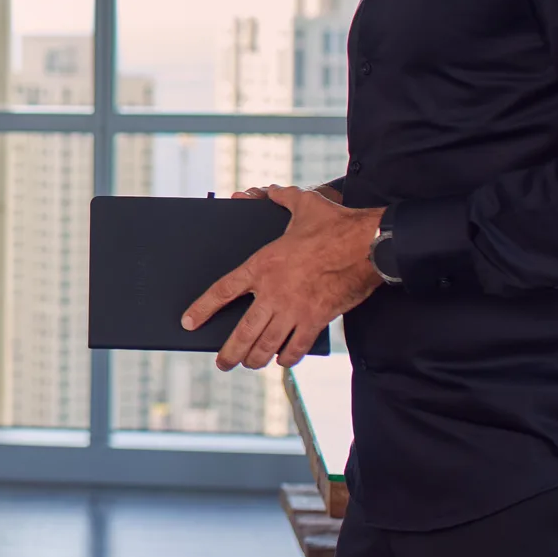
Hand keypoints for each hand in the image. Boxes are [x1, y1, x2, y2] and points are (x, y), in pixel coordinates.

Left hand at [182, 186, 384, 370]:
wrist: (368, 245)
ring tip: (248, 364)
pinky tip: (282, 361)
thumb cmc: (336, 224)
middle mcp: (274, 291)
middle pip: (243, 331)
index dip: (203, 308)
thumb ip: (279, 198)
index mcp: (263, 264)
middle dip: (229, 352)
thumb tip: (267, 191)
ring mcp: (295, 309)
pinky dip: (288, 357)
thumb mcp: (303, 203)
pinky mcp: (317, 319)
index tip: (189, 321)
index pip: (223, 290)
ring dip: (255, 359)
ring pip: (267, 344)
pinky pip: (297, 346)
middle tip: (222, 363)